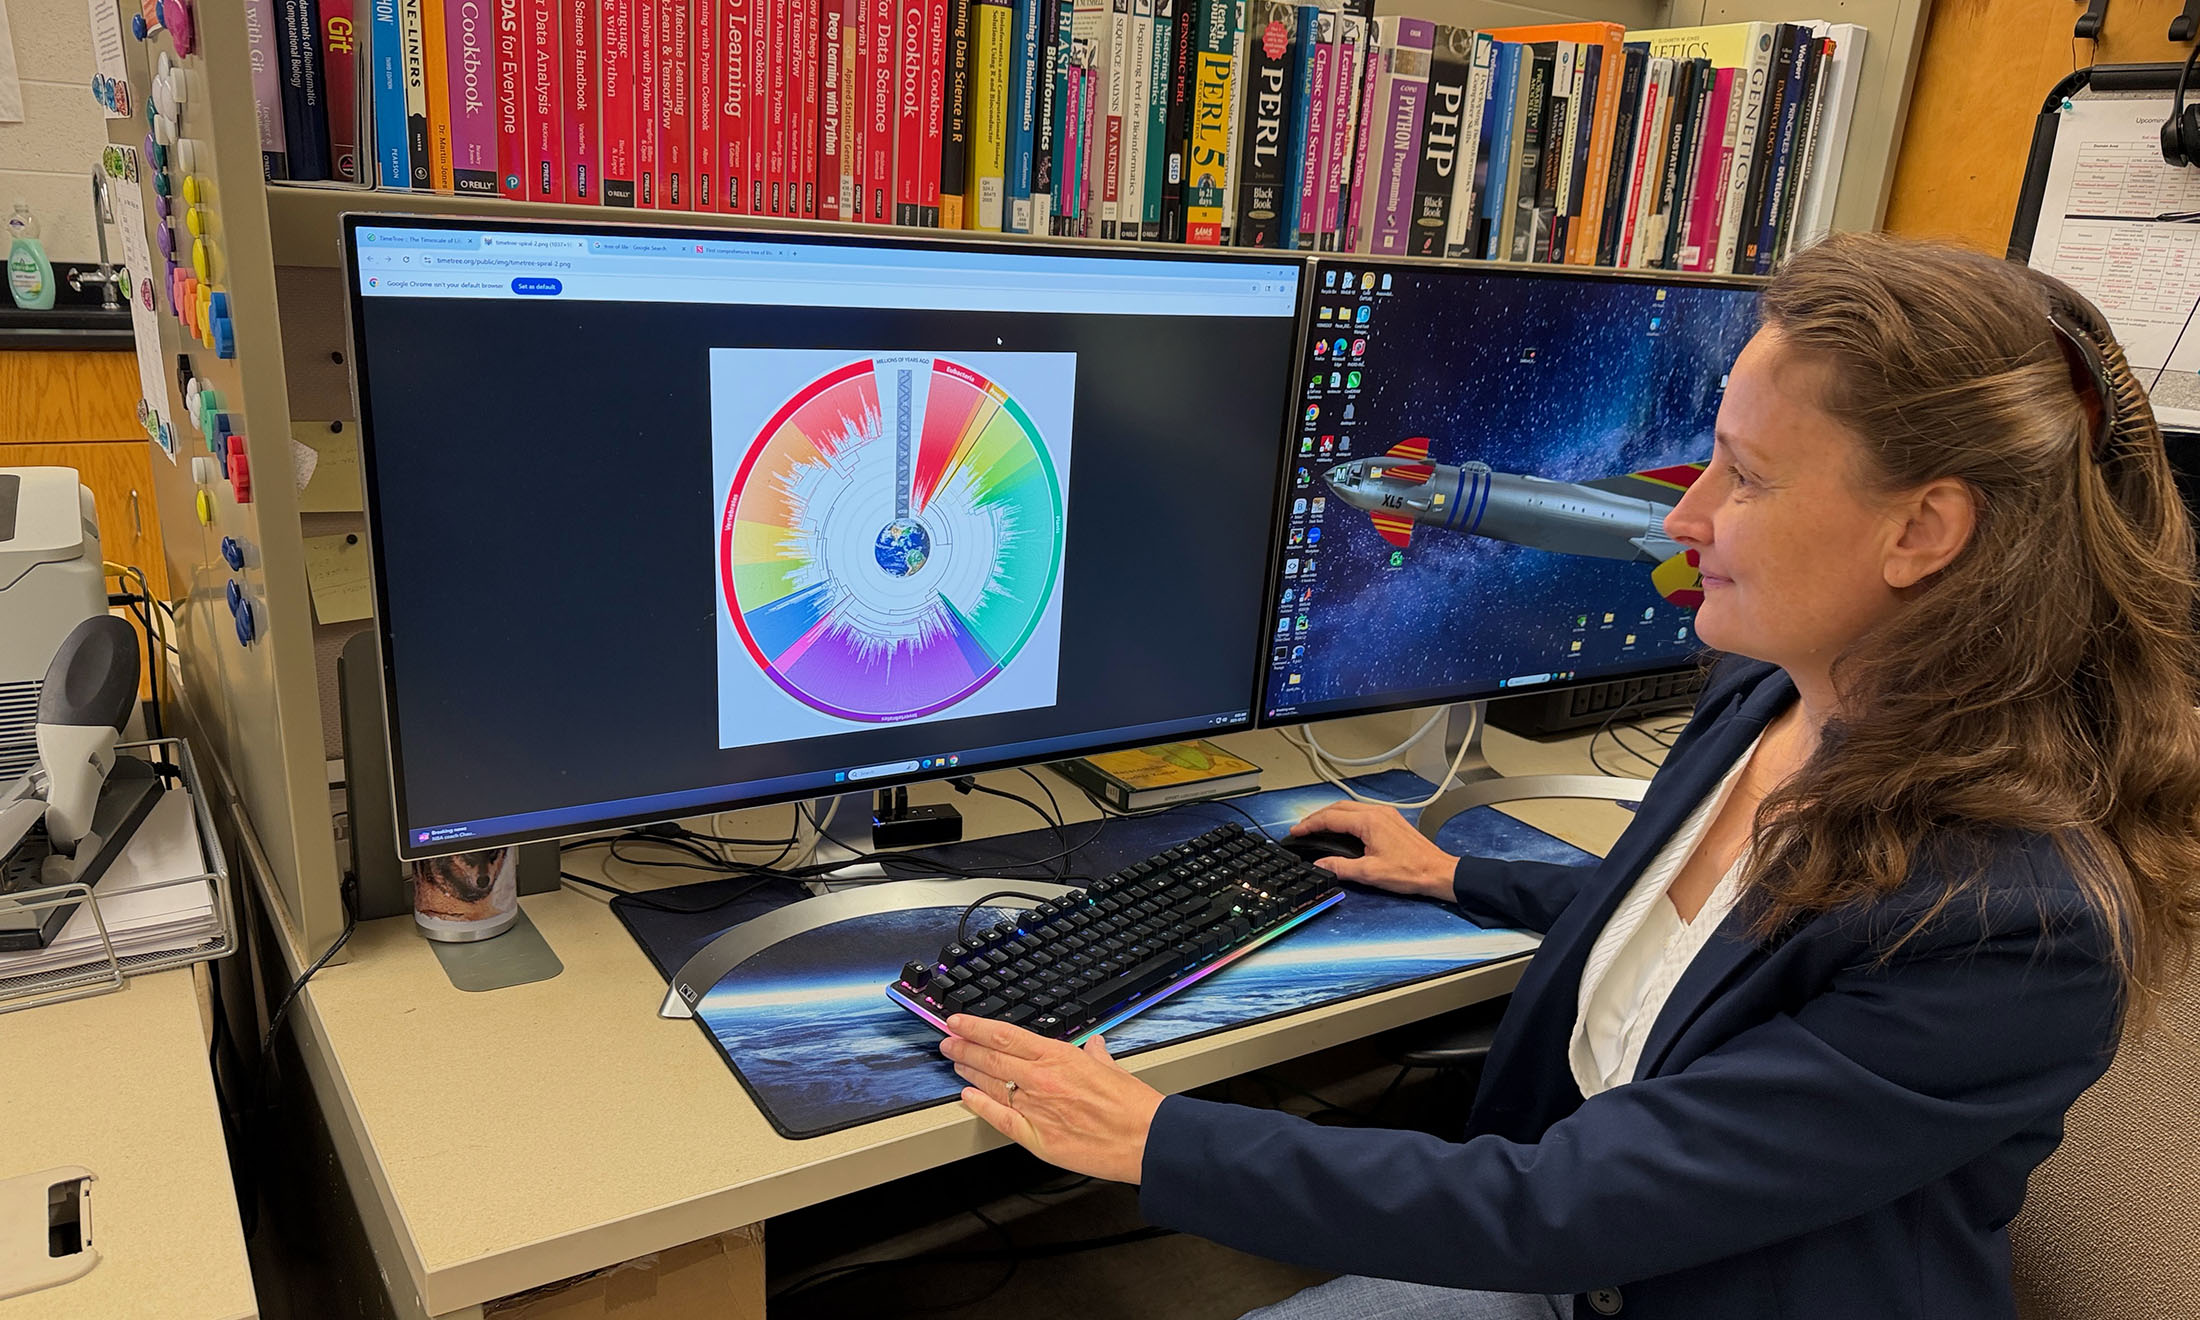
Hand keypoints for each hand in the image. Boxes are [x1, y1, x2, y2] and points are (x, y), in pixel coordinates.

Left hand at [943, 1016, 1163, 1183]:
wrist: (1146, 1140)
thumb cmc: (1133, 1106)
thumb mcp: (1113, 1067)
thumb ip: (1096, 1055)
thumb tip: (1094, 1045)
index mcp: (1059, 1057)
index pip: (1005, 1035)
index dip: (975, 1027)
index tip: (958, 1022)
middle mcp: (1041, 1080)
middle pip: (990, 1057)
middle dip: (963, 1047)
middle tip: (948, 1041)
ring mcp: (1036, 1109)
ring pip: (991, 1085)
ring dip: (969, 1072)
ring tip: (956, 1063)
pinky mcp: (1037, 1138)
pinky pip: (999, 1119)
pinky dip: (980, 1106)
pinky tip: (967, 1097)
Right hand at [1292, 801, 1458, 900]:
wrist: (1438, 872)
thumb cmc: (1412, 871)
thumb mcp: (1369, 873)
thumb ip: (1340, 867)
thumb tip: (1321, 865)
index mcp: (1369, 821)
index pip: (1330, 818)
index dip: (1310, 825)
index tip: (1296, 831)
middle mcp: (1378, 813)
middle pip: (1338, 808)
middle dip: (1317, 817)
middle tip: (1303, 828)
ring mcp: (1386, 815)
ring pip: (1350, 807)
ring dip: (1332, 815)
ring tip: (1318, 826)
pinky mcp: (1392, 821)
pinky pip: (1363, 811)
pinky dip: (1346, 817)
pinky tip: (1343, 827)